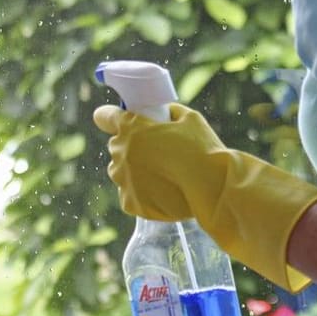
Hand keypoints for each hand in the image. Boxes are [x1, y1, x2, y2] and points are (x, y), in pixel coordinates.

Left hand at [92, 102, 229, 221]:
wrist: (211, 187)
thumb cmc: (202, 149)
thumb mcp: (189, 118)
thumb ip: (169, 113)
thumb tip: (164, 115)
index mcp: (132, 127)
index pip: (105, 116)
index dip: (108, 117)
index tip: (111, 119)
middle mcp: (121, 152)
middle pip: (118, 146)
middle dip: (133, 147)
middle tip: (157, 152)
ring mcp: (123, 179)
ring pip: (122, 172)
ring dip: (135, 171)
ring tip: (163, 175)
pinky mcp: (130, 203)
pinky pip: (131, 195)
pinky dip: (142, 193)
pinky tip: (163, 191)